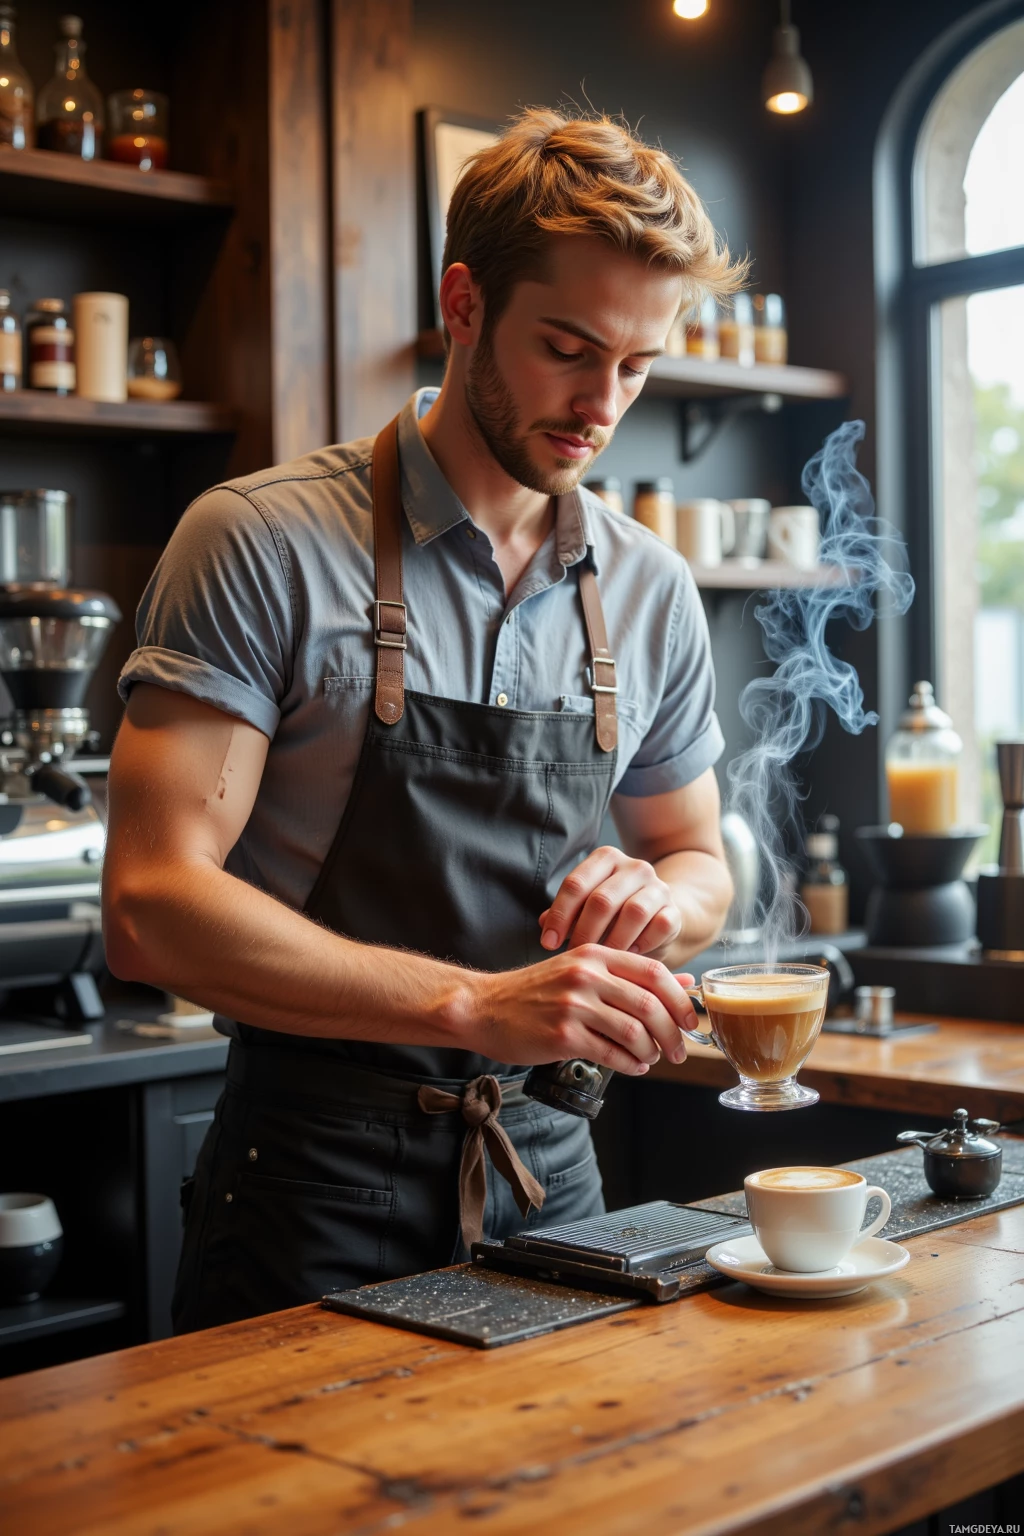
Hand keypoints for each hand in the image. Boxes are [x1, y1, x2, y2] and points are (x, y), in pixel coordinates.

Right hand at [465, 945, 695, 1075]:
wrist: (484, 1007)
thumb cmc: (535, 991)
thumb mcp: (582, 969)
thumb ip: (630, 974)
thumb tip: (683, 982)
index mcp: (595, 954)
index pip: (653, 971)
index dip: (680, 999)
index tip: (690, 1021)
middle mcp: (586, 975)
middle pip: (648, 1004)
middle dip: (671, 1033)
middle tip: (678, 1050)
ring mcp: (573, 1005)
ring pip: (633, 1030)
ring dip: (650, 1051)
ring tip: (650, 1058)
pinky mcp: (562, 1035)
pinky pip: (610, 1053)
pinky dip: (629, 1065)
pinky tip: (632, 1067)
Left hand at [539, 846, 682, 956]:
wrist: (658, 916)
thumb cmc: (613, 914)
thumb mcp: (587, 909)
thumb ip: (566, 913)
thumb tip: (544, 925)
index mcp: (606, 859)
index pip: (576, 884)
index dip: (559, 915)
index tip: (548, 943)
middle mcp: (634, 867)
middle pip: (602, 899)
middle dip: (583, 932)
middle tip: (573, 955)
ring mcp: (658, 887)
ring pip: (633, 912)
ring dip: (613, 940)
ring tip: (601, 959)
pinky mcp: (675, 910)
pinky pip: (659, 927)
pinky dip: (642, 944)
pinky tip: (629, 956)